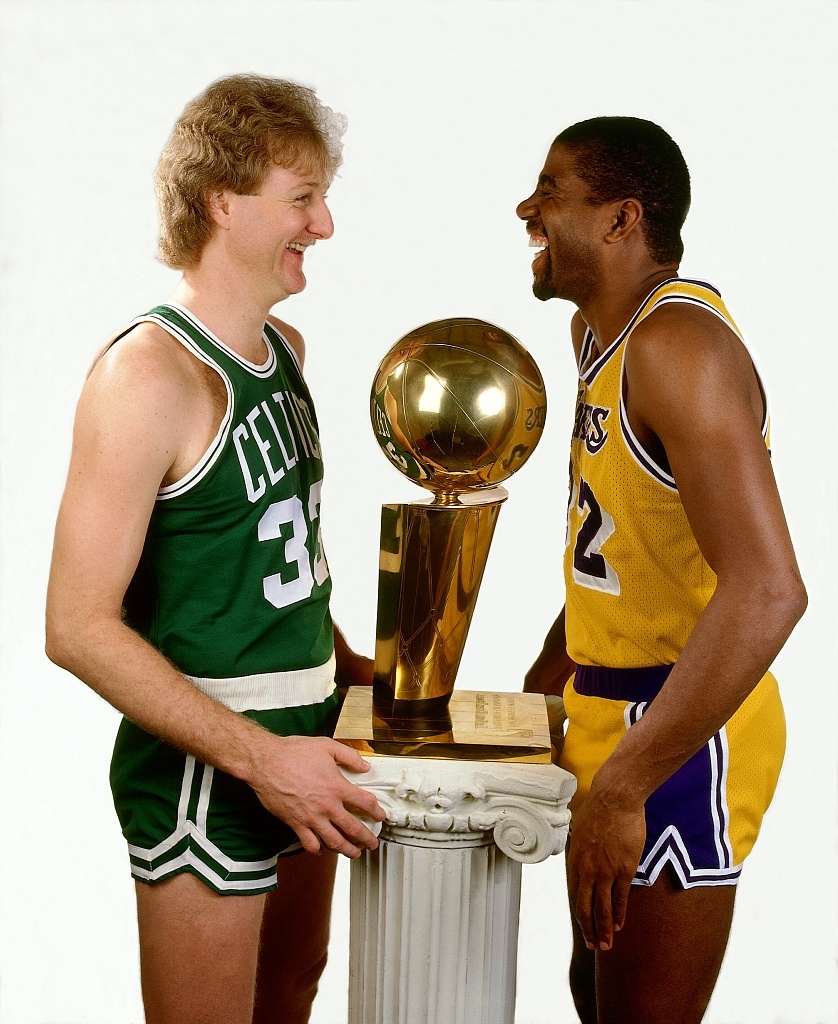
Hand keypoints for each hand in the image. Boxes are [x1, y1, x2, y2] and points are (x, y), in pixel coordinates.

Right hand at [250, 734, 385, 857]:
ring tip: (354, 853)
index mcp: (337, 786)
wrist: (265, 762)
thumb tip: (364, 767)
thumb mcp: (326, 746)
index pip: (365, 803)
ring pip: (334, 842)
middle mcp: (327, 806)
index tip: (380, 816)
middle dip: (367, 839)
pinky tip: (323, 848)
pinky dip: (319, 849)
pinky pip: (310, 843)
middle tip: (372, 843)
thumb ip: (349, 756)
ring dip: (348, 850)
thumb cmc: (293, 753)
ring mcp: (311, 818)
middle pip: (353, 829)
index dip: (377, 811)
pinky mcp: (295, 824)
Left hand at [567, 785, 646, 950]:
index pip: (574, 894)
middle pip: (585, 907)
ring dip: (604, 929)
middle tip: (593, 945)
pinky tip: (620, 925)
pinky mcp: (624, 870)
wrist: (615, 799)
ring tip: (606, 945)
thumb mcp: (580, 830)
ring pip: (603, 909)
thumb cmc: (599, 809)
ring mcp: (605, 872)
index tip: (584, 925)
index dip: (580, 912)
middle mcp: (587, 870)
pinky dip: (620, 914)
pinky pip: (620, 898)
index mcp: (575, 860)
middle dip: (589, 929)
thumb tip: (583, 855)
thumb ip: (582, 848)